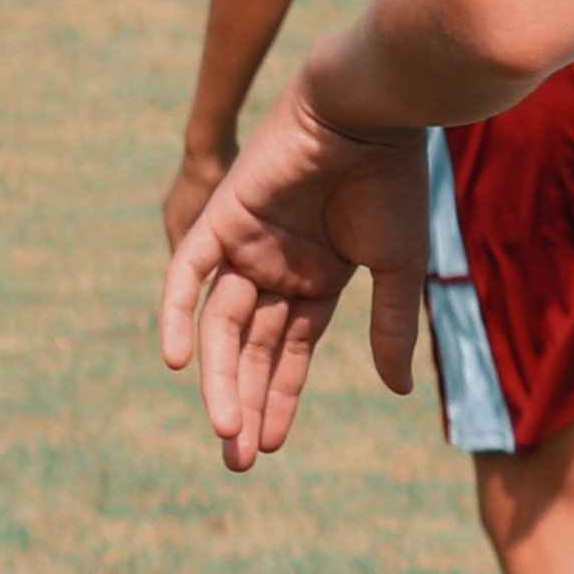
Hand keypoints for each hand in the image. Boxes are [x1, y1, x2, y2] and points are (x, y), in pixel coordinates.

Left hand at [154, 76, 433, 469]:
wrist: (374, 112)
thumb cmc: (395, 180)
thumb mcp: (398, 267)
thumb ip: (391, 327)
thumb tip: (397, 391)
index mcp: (317, 279)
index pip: (289, 352)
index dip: (278, 398)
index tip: (269, 447)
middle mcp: (276, 267)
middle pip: (251, 348)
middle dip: (245, 402)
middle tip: (239, 461)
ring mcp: (247, 243)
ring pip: (221, 325)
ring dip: (221, 377)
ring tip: (228, 432)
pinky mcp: (222, 216)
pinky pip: (187, 272)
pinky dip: (174, 311)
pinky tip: (176, 362)